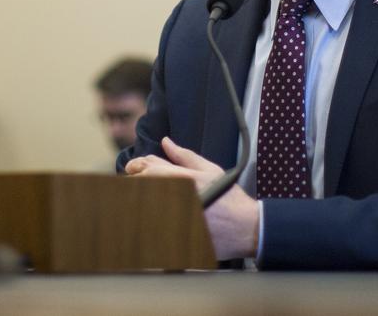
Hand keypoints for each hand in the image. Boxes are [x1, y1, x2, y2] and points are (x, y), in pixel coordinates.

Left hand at [125, 137, 258, 259]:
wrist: (245, 227)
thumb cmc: (229, 197)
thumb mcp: (210, 170)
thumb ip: (184, 156)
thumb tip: (166, 142)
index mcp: (182, 177)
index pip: (147, 167)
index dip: (135, 166)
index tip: (132, 169)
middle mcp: (175, 194)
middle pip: (140, 185)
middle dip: (134, 183)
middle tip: (135, 185)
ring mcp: (173, 215)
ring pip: (143, 205)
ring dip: (139, 201)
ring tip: (142, 202)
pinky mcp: (173, 235)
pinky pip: (150, 225)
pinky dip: (146, 219)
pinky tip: (150, 219)